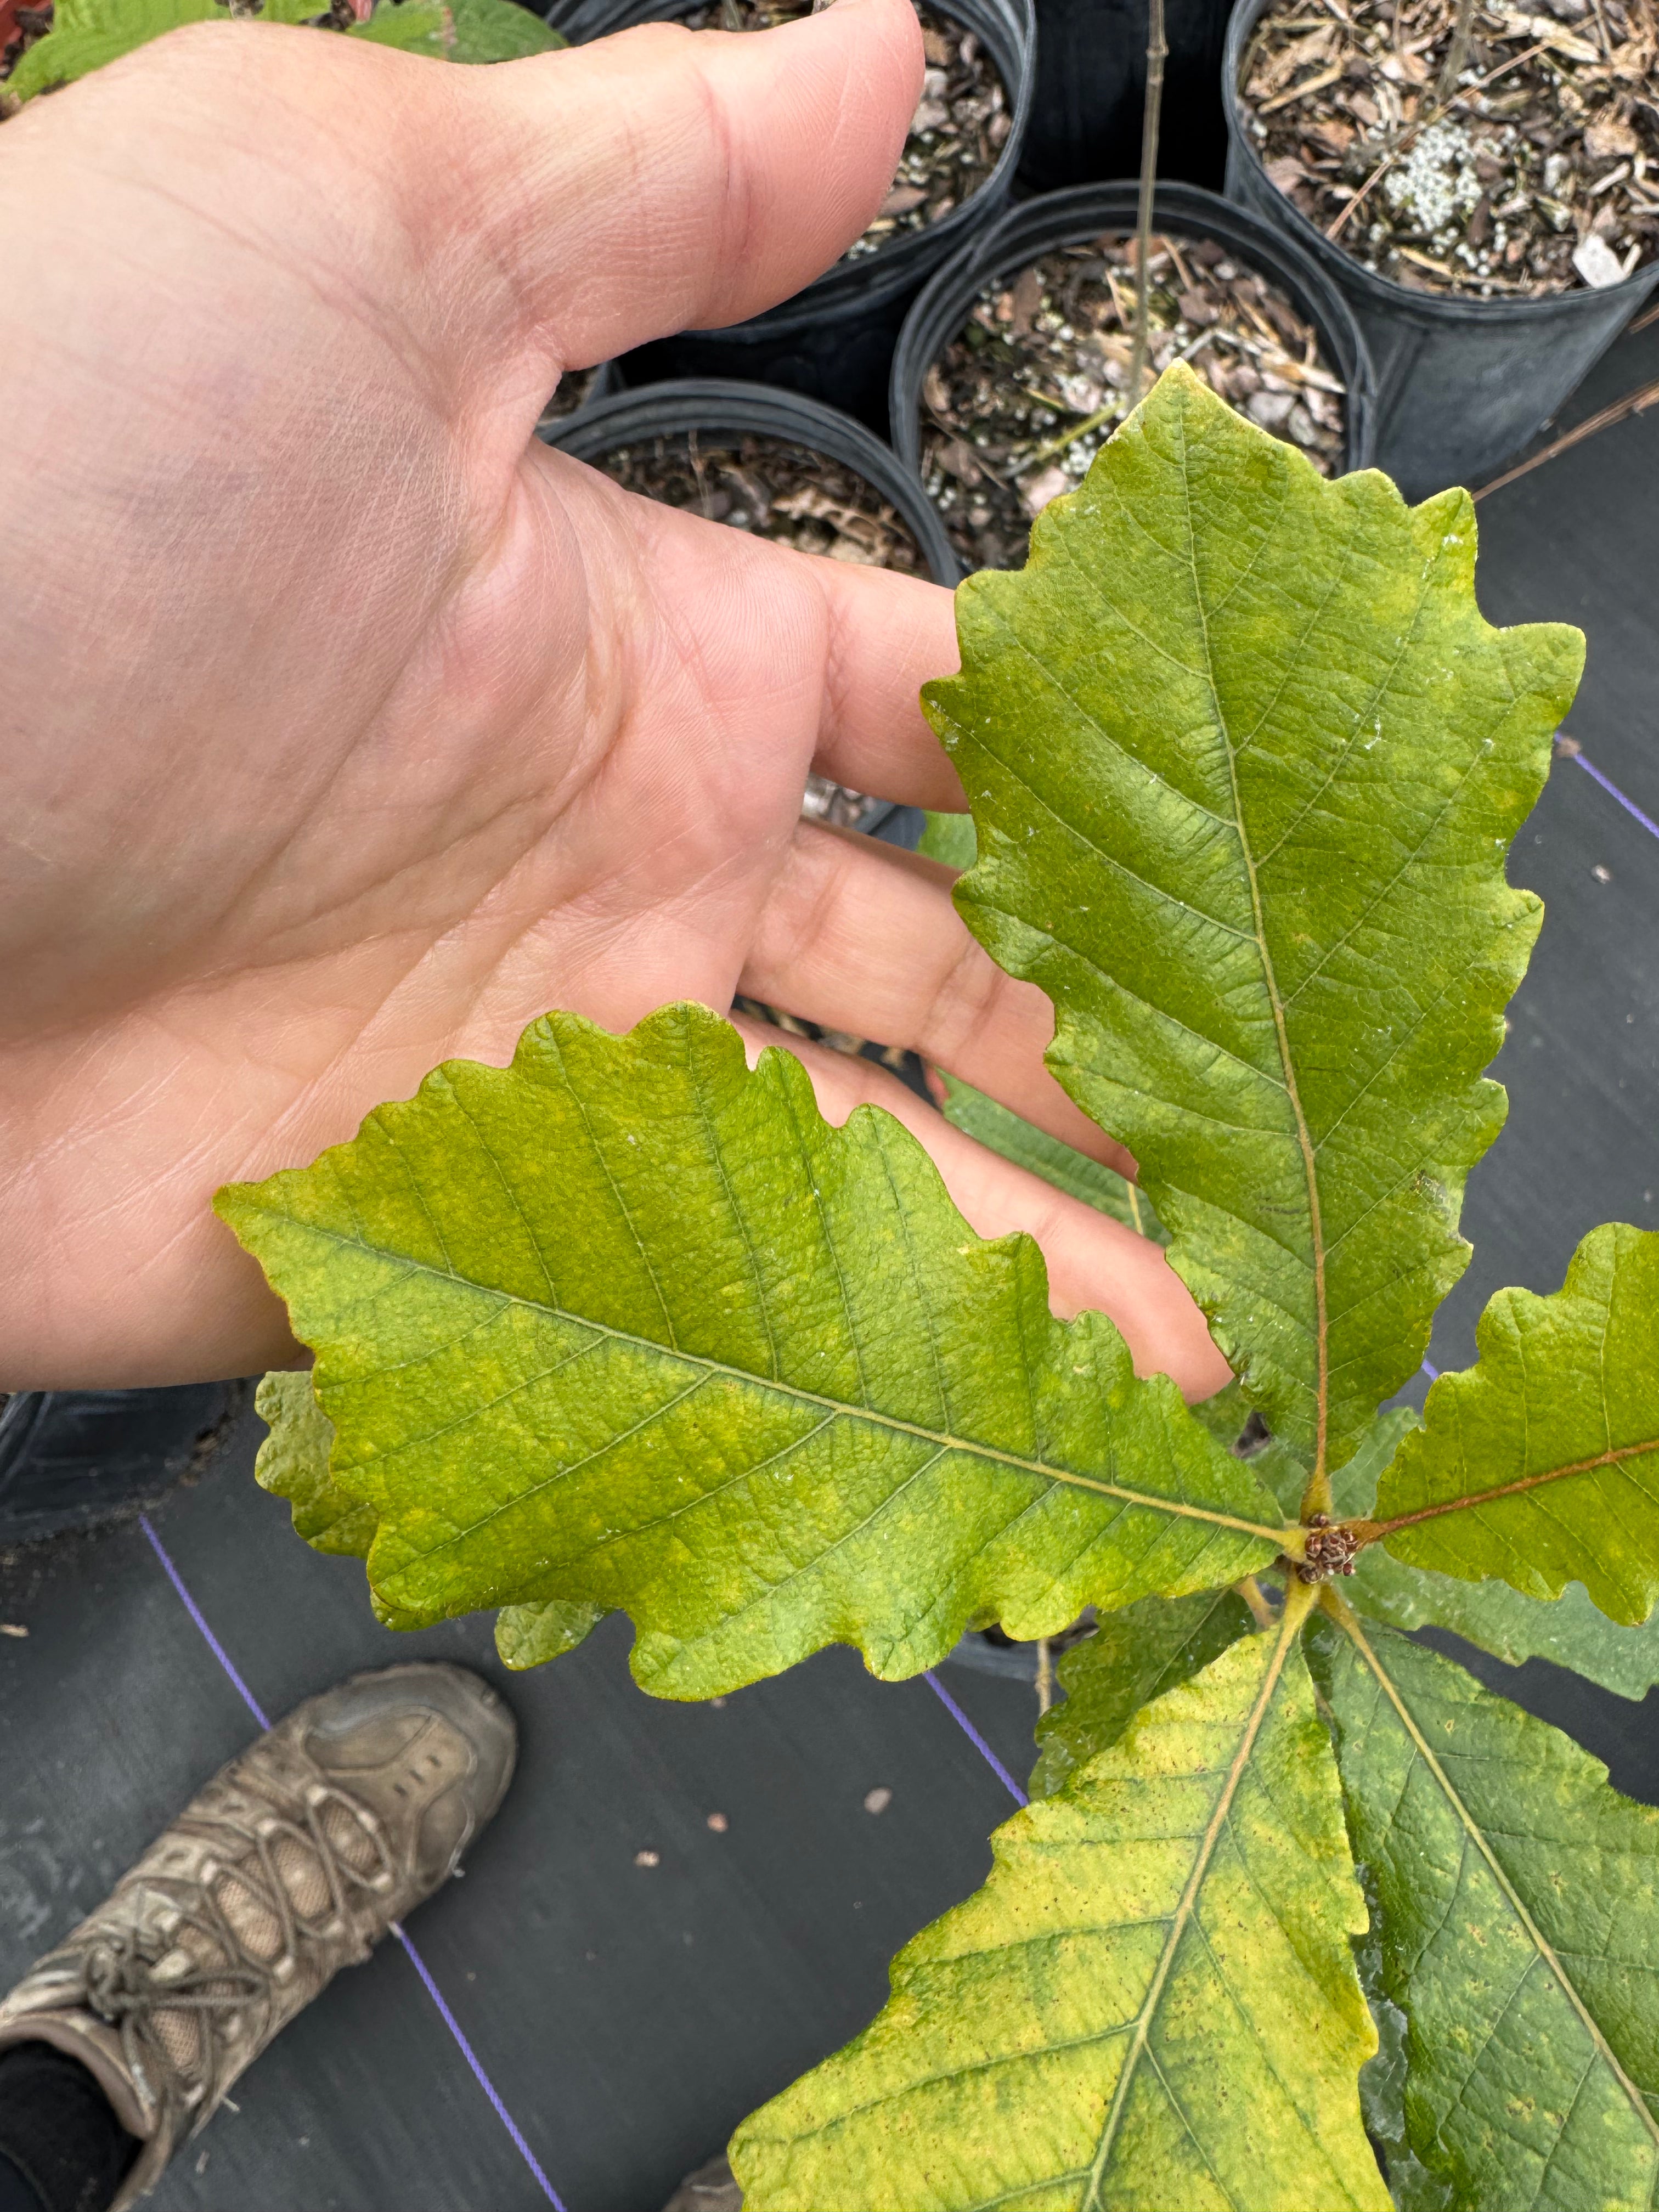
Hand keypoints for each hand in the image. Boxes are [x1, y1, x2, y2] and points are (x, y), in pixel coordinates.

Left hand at [0, 2, 1228, 1398]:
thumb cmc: (48, 486)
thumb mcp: (357, 236)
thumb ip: (645, 179)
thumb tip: (889, 46)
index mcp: (645, 657)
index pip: (939, 726)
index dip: (1103, 783)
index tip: (1266, 861)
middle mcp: (617, 883)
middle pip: (934, 985)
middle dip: (1108, 1054)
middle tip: (1285, 1149)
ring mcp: (541, 1090)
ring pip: (855, 1193)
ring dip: (1035, 1267)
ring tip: (1223, 1354)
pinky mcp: (449, 1269)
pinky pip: (693, 1336)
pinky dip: (846, 1382)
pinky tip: (1004, 1432)